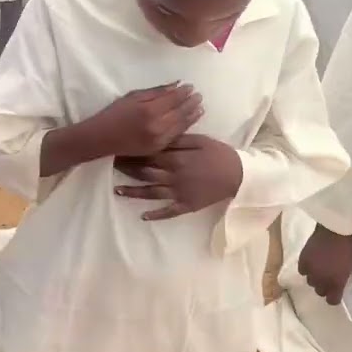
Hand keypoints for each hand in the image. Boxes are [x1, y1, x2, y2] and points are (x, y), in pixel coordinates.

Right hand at [88, 83, 202, 157]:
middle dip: (191, 103)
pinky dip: (185, 127)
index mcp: (149, 110)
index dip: (184, 92)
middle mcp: (157, 125)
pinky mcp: (158, 148)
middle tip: (199, 95)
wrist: (102, 138)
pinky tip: (190, 121)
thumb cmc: (114, 114)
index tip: (191, 86)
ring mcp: (159, 139)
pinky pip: (176, 136)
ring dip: (192, 115)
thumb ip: (155, 92)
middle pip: (181, 112)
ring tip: (200, 107)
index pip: (173, 99)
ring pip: (181, 125)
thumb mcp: (132, 97)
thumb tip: (176, 85)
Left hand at [114, 133, 242, 220]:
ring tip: (117, 191)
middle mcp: (174, 176)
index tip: (118, 148)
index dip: (132, 152)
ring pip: (151, 193)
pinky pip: (168, 212)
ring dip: (133, 192)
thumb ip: (178, 139)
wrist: (239, 175)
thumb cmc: (219, 154)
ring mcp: (179, 193)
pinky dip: (156, 215)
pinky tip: (143, 216)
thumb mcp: (200, 140)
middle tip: (112, 165)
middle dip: (127, 169)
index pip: (149, 154)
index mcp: (176, 159)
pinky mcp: (186, 205)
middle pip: (145, 173)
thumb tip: (159, 134)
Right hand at [297, 223, 351, 304]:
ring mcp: (312, 271)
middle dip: (324, 287)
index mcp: (337, 283)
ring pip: (310, 282)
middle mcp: (322, 281)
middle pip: (320, 292)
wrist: (334, 232)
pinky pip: (302, 271)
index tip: (335, 293)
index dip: (334, 298)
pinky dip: (306, 269)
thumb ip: (342, 280)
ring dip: (315, 278)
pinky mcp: (303, 261)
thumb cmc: (346, 249)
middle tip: (328, 279)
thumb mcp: (349, 267)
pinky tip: (311, 264)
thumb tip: (337, 285)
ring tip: (319, 270)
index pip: (332, 300)